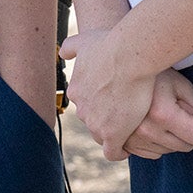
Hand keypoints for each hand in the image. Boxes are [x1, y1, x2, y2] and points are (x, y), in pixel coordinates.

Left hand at [60, 27, 155, 161]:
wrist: (129, 57)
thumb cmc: (111, 44)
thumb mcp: (85, 40)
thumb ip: (71, 47)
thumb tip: (63, 54)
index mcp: (76, 90)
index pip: (86, 104)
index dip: (99, 105)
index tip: (112, 102)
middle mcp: (81, 108)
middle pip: (93, 120)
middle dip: (106, 120)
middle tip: (124, 116)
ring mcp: (95, 123)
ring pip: (102, 135)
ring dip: (114, 134)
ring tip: (130, 131)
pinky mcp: (113, 134)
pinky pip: (113, 152)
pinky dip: (119, 151)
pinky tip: (127, 147)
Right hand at [118, 70, 192, 158]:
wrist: (118, 69)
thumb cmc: (153, 74)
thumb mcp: (182, 84)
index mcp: (162, 114)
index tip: (190, 109)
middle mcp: (145, 130)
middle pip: (185, 146)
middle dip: (186, 131)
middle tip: (174, 109)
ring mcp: (131, 138)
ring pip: (168, 151)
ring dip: (169, 137)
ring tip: (158, 113)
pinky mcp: (121, 142)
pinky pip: (151, 153)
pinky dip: (154, 142)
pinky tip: (148, 124)